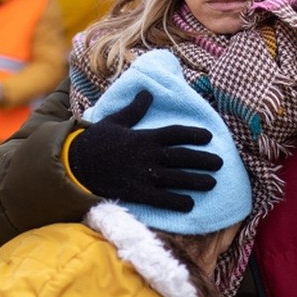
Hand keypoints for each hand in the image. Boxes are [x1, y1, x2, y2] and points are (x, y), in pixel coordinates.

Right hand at [67, 89, 222, 211]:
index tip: (209, 136)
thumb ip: (135, 109)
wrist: (76, 163)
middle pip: (183, 156)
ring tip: (212, 182)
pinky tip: (190, 204)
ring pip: (177, 178)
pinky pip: (162, 199)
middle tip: (220, 162)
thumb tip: (147, 93)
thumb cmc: (96, 140)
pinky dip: (177, 202)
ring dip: (196, 180)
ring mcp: (144, 175)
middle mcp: (149, 155)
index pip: (176, 133)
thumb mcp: (116, 120)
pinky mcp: (136, 192)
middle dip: (203, 159)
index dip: (194, 134)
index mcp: (145, 136)